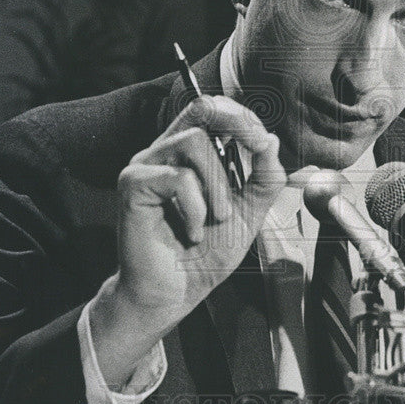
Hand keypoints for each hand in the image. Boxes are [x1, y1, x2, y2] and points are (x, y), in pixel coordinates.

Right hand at [89, 95, 285, 387]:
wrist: (174, 294)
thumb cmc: (204, 255)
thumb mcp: (248, 214)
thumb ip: (263, 180)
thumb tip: (272, 140)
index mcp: (190, 154)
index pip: (214, 112)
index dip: (244, 118)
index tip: (265, 143)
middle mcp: (165, 152)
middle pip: (201, 109)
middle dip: (237, 125)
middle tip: (258, 150)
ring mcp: (146, 166)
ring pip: (194, 143)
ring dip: (218, 185)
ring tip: (216, 219)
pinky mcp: (133, 186)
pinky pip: (178, 178)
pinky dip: (196, 208)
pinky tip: (193, 232)